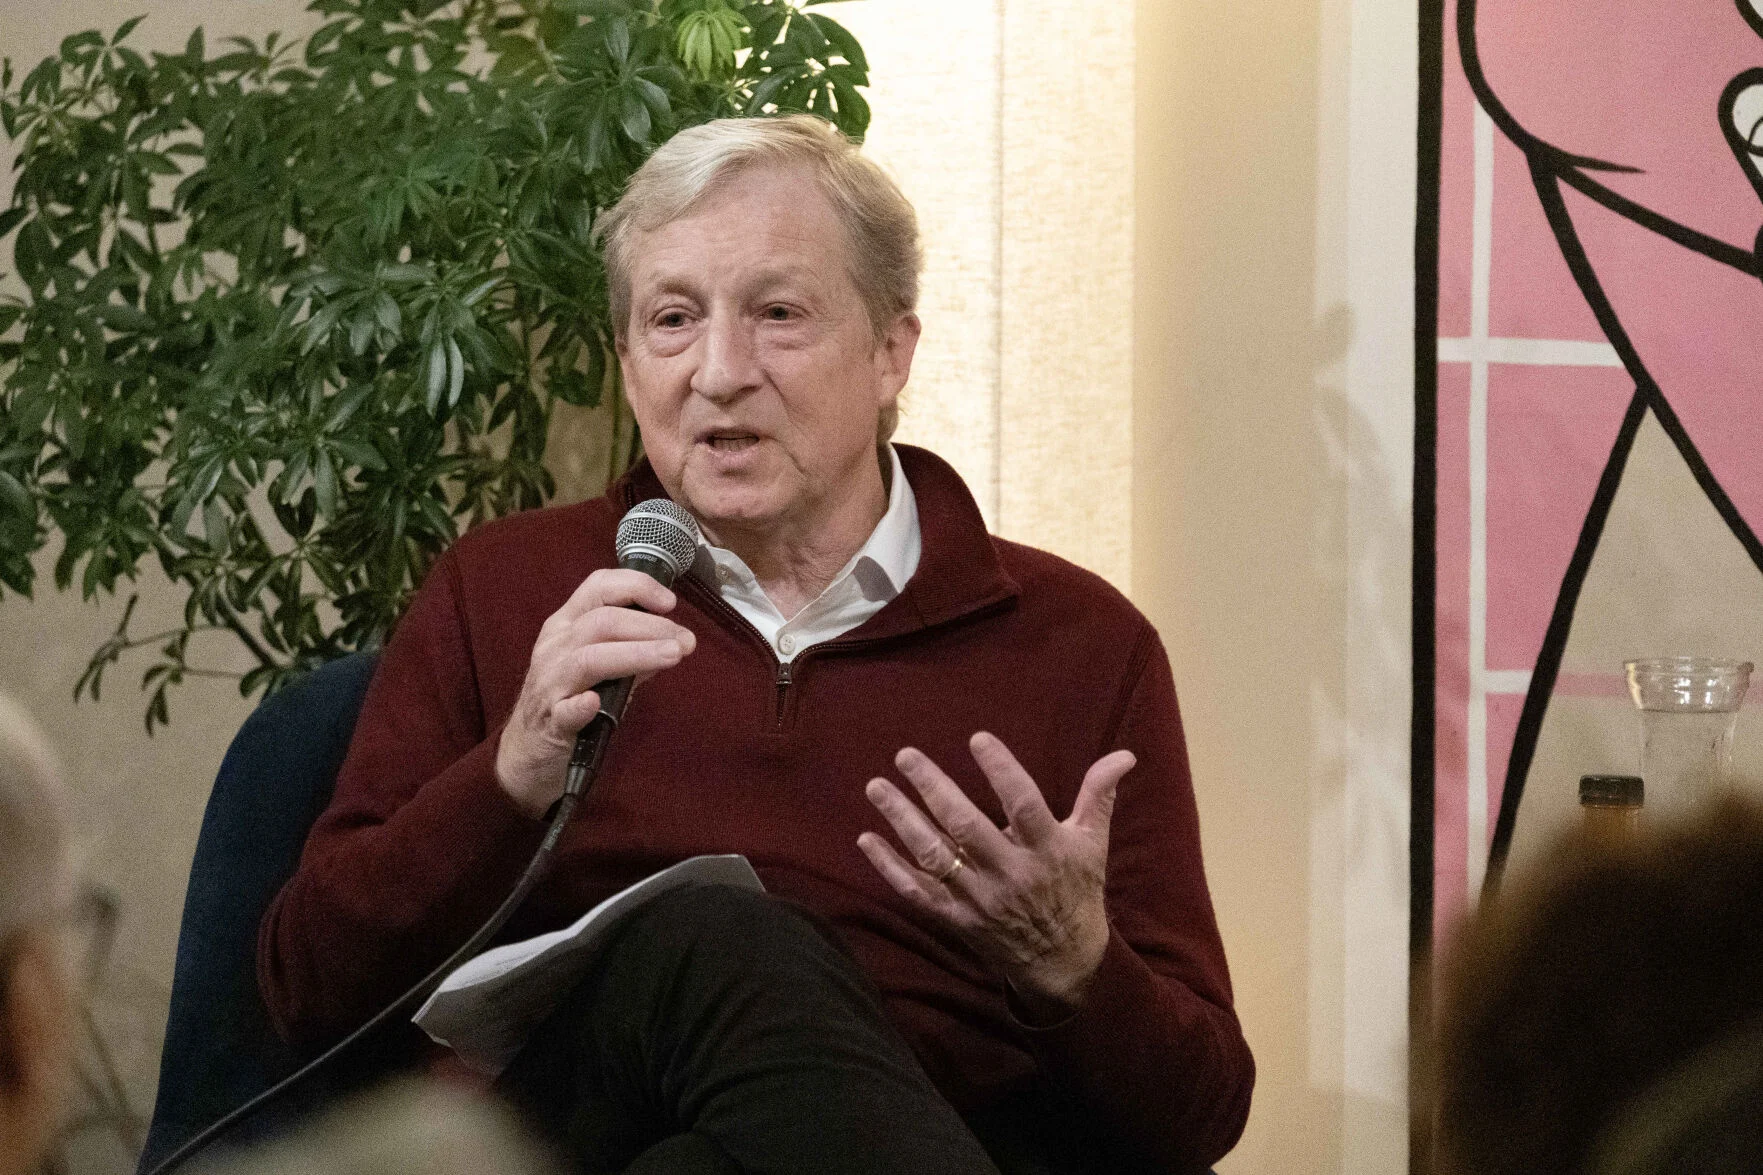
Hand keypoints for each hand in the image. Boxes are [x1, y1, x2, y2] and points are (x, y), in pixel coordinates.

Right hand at [496, 568, 695, 816]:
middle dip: (650, 627)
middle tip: (685, 641)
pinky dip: (582, 706)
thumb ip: (631, 650)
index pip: (599, 587)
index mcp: (566, 625)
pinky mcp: (551, 722)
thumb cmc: (566, 697)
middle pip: (602, 622)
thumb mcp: (596, 664)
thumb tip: (673, 640)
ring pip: (589, 659)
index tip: (670, 602)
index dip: (636, 586)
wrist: (528, 748)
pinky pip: (564, 711)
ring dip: (636, 654)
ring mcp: (550, 683)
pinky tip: (598, 703)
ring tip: (672, 656)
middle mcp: (556, 647)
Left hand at [857, 732, 1134, 1020]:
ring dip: (902, 821)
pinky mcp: (957, 919)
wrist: (1065, 964)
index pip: (1024, 805)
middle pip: (967, 827)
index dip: (1002, 771)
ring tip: (876, 787)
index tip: (977, 738)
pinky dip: (889, 868)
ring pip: (935, 857)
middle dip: (934, 789)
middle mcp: (1011, 874)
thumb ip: (1099, 796)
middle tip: (906, 755)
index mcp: (1047, 851)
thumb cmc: (1077, 893)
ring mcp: (980, 899)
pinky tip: (865, 839)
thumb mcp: (1092, 844)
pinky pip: (917, 892)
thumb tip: (1124, 755)